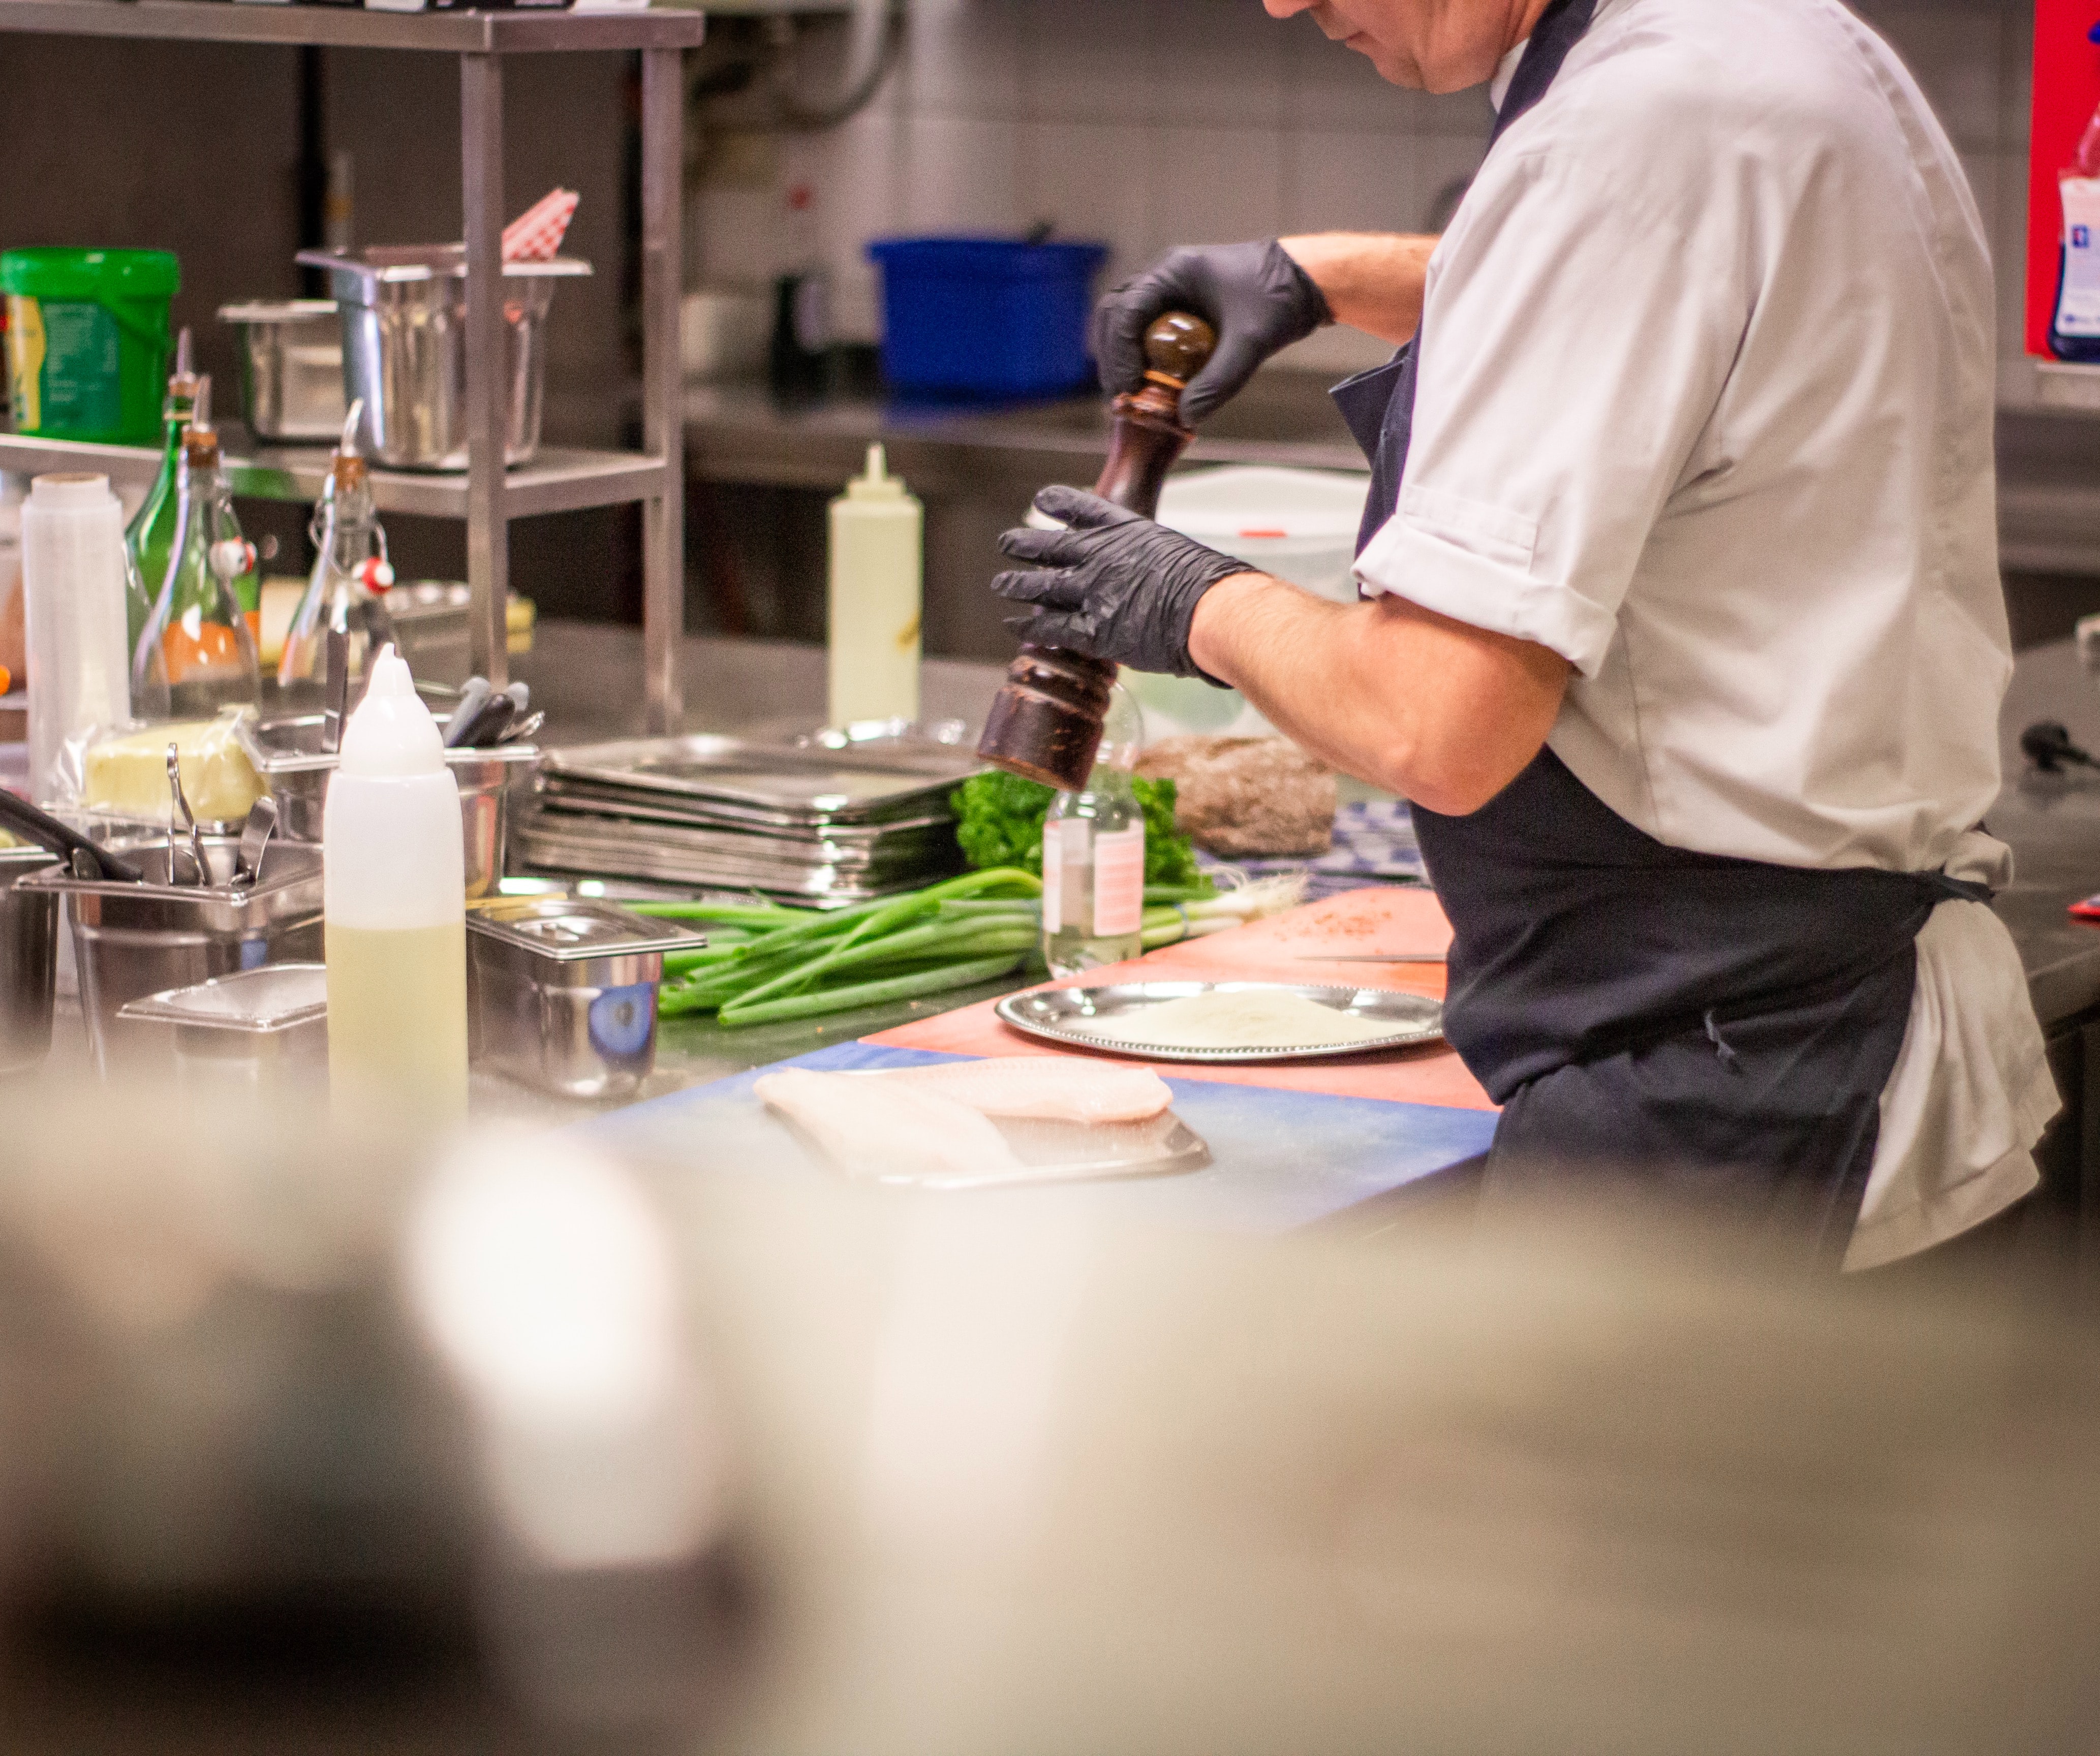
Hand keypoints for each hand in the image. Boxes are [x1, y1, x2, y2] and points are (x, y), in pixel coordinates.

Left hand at [991, 486, 1249, 679]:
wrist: (1209, 610)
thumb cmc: (1207, 585)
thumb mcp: (1177, 553)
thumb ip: (1153, 559)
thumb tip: (1155, 576)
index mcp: (1124, 530)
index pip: (1082, 508)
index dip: (1057, 502)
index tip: (1042, 499)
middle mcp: (1100, 556)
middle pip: (1050, 546)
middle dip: (1024, 544)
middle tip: (1006, 543)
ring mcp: (1092, 592)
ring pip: (1041, 584)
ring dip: (1017, 583)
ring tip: (1000, 583)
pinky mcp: (1092, 629)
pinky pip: (1050, 626)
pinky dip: (1029, 626)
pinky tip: (1014, 625)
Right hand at [1091, 240, 1329, 424]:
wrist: (1305, 282)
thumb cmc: (1279, 299)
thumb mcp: (1251, 344)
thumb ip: (1219, 381)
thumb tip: (1184, 418)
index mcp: (1174, 271)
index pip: (1126, 310)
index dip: (1119, 352)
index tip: (1127, 388)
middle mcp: (1164, 276)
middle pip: (1114, 315)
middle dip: (1113, 357)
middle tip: (1121, 398)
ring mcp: (1169, 291)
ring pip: (1125, 323)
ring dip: (1122, 358)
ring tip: (1131, 396)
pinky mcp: (1179, 308)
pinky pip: (1146, 332)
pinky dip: (1141, 359)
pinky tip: (1150, 387)